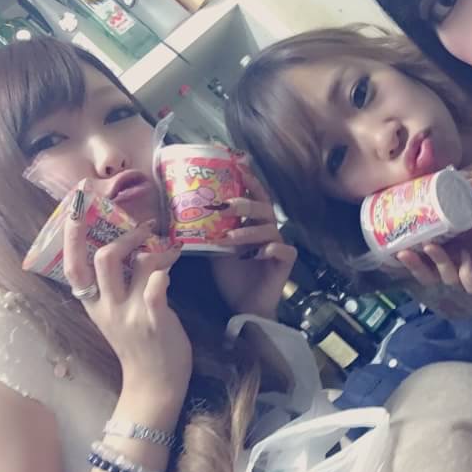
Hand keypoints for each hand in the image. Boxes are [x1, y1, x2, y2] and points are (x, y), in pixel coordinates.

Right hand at [63, 204, 189, 400]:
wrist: (154, 382)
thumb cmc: (140, 343)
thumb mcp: (116, 313)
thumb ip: (118, 283)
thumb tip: (129, 245)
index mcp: (93, 302)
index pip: (72, 262)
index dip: (73, 230)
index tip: (79, 200)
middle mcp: (106, 306)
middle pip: (100, 258)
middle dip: (121, 233)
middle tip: (143, 224)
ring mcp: (129, 313)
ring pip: (128, 265)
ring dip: (149, 247)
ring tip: (167, 246)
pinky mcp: (154, 319)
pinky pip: (155, 286)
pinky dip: (164, 269)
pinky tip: (173, 265)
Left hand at [211, 172, 296, 316]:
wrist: (243, 305)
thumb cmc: (231, 275)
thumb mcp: (215, 248)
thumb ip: (211, 229)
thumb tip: (186, 210)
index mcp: (253, 223)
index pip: (254, 196)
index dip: (249, 181)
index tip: (238, 165)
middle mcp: (268, 230)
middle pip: (263, 208)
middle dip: (245, 204)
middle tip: (226, 206)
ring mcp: (278, 246)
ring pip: (270, 229)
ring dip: (249, 231)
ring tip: (230, 238)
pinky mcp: (285, 263)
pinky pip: (284, 250)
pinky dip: (271, 249)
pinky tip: (258, 253)